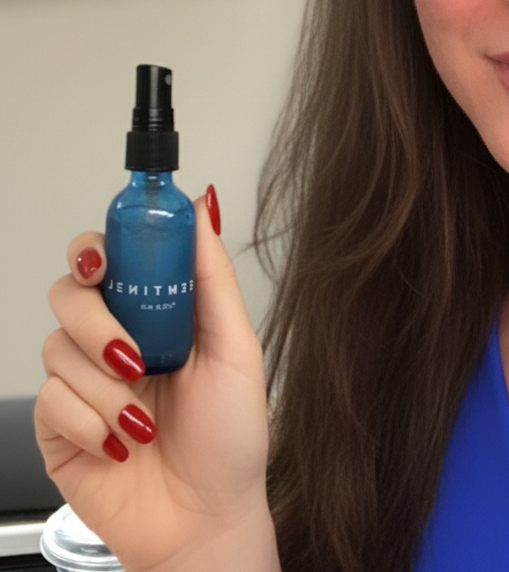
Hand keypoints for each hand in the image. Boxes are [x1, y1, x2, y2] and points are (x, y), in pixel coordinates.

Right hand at [35, 187, 278, 571]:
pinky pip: (50, 399)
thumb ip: (212, 276)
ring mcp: (85, 382)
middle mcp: (116, 339)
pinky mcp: (59, 427)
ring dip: (105, 385)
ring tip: (142, 417)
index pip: (114, 255)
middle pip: (71, 291)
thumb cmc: (231, 439)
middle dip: (97, 319)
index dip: (102, 245)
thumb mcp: (237, 349)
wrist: (207, 522)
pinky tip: (120, 443)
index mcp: (158, 313)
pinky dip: (88, 420)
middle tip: (132, 353)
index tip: (106, 256)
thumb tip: (202, 207)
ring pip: (58, 346)